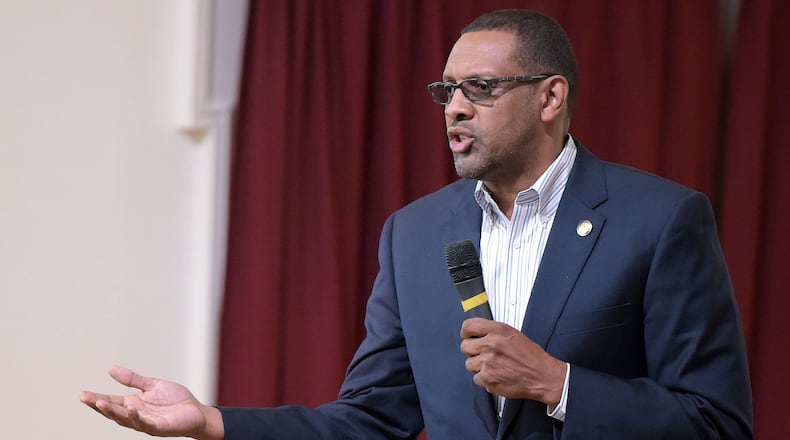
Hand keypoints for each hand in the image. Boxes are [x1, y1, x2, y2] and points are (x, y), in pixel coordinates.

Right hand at [79, 366, 223, 439]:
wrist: (196, 412)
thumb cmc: (176, 401)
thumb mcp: (152, 385)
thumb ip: (133, 379)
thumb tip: (112, 369)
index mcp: (134, 404)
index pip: (112, 401)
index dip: (97, 398)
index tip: (83, 394)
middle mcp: (137, 415)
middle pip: (114, 411)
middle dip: (99, 405)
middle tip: (85, 397)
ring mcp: (147, 422)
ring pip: (126, 419)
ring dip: (113, 412)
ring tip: (100, 403)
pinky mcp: (159, 427)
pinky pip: (145, 423)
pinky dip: (137, 417)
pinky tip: (131, 409)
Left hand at [460, 318, 566, 405]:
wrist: (542, 376)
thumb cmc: (531, 356)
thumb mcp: (513, 334)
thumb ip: (494, 332)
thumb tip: (478, 333)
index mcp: (497, 331)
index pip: (468, 326)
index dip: (466, 333)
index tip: (468, 336)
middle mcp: (490, 345)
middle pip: (465, 347)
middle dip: (472, 351)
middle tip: (482, 355)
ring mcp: (487, 363)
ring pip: (469, 364)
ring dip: (478, 367)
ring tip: (493, 366)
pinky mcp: (487, 379)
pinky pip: (476, 379)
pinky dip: (485, 379)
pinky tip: (497, 376)